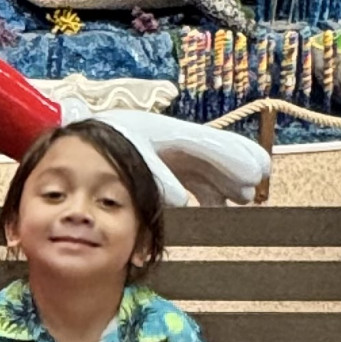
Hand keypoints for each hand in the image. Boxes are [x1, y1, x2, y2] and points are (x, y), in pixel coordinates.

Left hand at [61, 102, 271, 206]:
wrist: (83, 138)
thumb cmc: (106, 147)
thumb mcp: (130, 161)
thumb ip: (156, 179)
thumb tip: (183, 201)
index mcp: (171, 135)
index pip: (211, 145)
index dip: (235, 158)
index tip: (257, 173)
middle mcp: (177, 141)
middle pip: (216, 154)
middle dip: (237, 170)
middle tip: (257, 186)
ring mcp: (173, 152)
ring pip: (208, 168)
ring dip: (226, 183)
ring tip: (243, 199)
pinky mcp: (167, 163)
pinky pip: (196, 177)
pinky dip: (209, 191)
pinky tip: (218, 206)